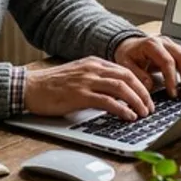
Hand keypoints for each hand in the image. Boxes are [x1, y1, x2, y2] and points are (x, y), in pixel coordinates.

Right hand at [24, 56, 154, 120]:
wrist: (30, 87)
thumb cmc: (52, 85)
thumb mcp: (78, 75)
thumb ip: (96, 80)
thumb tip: (116, 94)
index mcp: (94, 63)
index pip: (125, 70)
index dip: (140, 84)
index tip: (147, 97)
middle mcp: (93, 69)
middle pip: (128, 77)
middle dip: (143, 93)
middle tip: (150, 107)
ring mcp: (87, 81)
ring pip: (121, 87)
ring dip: (137, 101)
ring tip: (143, 113)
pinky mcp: (80, 95)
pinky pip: (108, 101)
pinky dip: (122, 109)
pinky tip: (128, 116)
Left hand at [113, 35, 180, 98]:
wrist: (129, 45)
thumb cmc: (128, 54)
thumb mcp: (125, 64)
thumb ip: (137, 74)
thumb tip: (150, 85)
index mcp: (152, 44)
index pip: (167, 61)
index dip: (172, 79)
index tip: (172, 93)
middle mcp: (165, 42)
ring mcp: (173, 45)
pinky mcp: (178, 49)